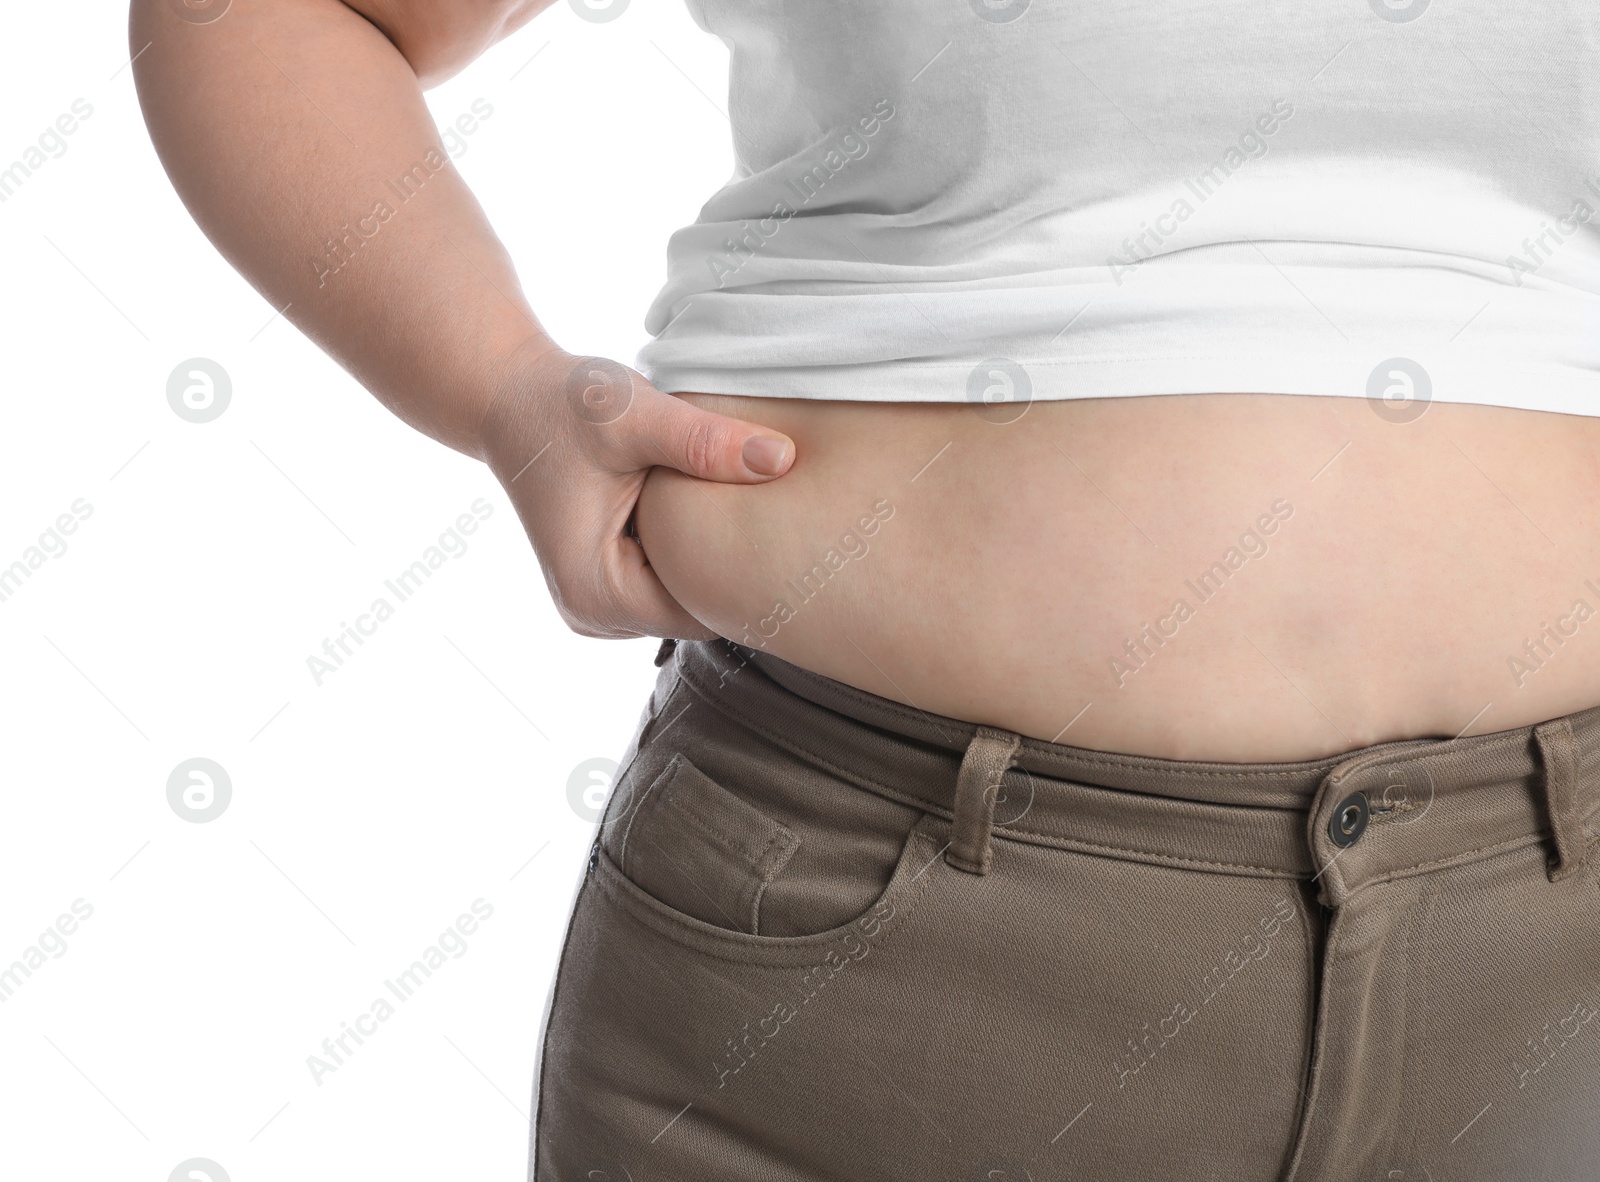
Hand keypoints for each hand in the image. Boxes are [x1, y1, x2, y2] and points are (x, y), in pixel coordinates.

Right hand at [478, 344, 794, 639]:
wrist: (514, 400)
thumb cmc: (567, 405)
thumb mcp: (636, 417)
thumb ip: (706, 443)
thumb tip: (783, 459)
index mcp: (596, 591)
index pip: (704, 614)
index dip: (751, 580)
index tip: (797, 536)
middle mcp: (592, 614)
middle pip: (697, 615)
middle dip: (735, 572)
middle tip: (788, 518)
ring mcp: (597, 607)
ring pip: (686, 603)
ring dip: (714, 563)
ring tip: (752, 512)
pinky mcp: (607, 589)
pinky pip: (669, 586)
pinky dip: (693, 556)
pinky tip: (715, 515)